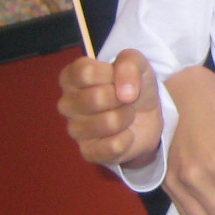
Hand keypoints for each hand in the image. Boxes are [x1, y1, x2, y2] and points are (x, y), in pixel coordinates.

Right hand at [58, 50, 163, 166]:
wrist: (147, 116)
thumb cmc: (133, 85)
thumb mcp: (136, 63)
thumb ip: (129, 63)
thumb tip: (125, 93)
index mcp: (71, 77)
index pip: (86, 72)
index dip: (112, 75)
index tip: (120, 79)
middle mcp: (67, 104)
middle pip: (96, 98)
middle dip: (123, 98)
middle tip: (126, 99)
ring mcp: (74, 130)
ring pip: (108, 122)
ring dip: (127, 117)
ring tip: (126, 114)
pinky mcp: (88, 152)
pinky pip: (113, 146)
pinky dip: (128, 138)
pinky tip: (125, 133)